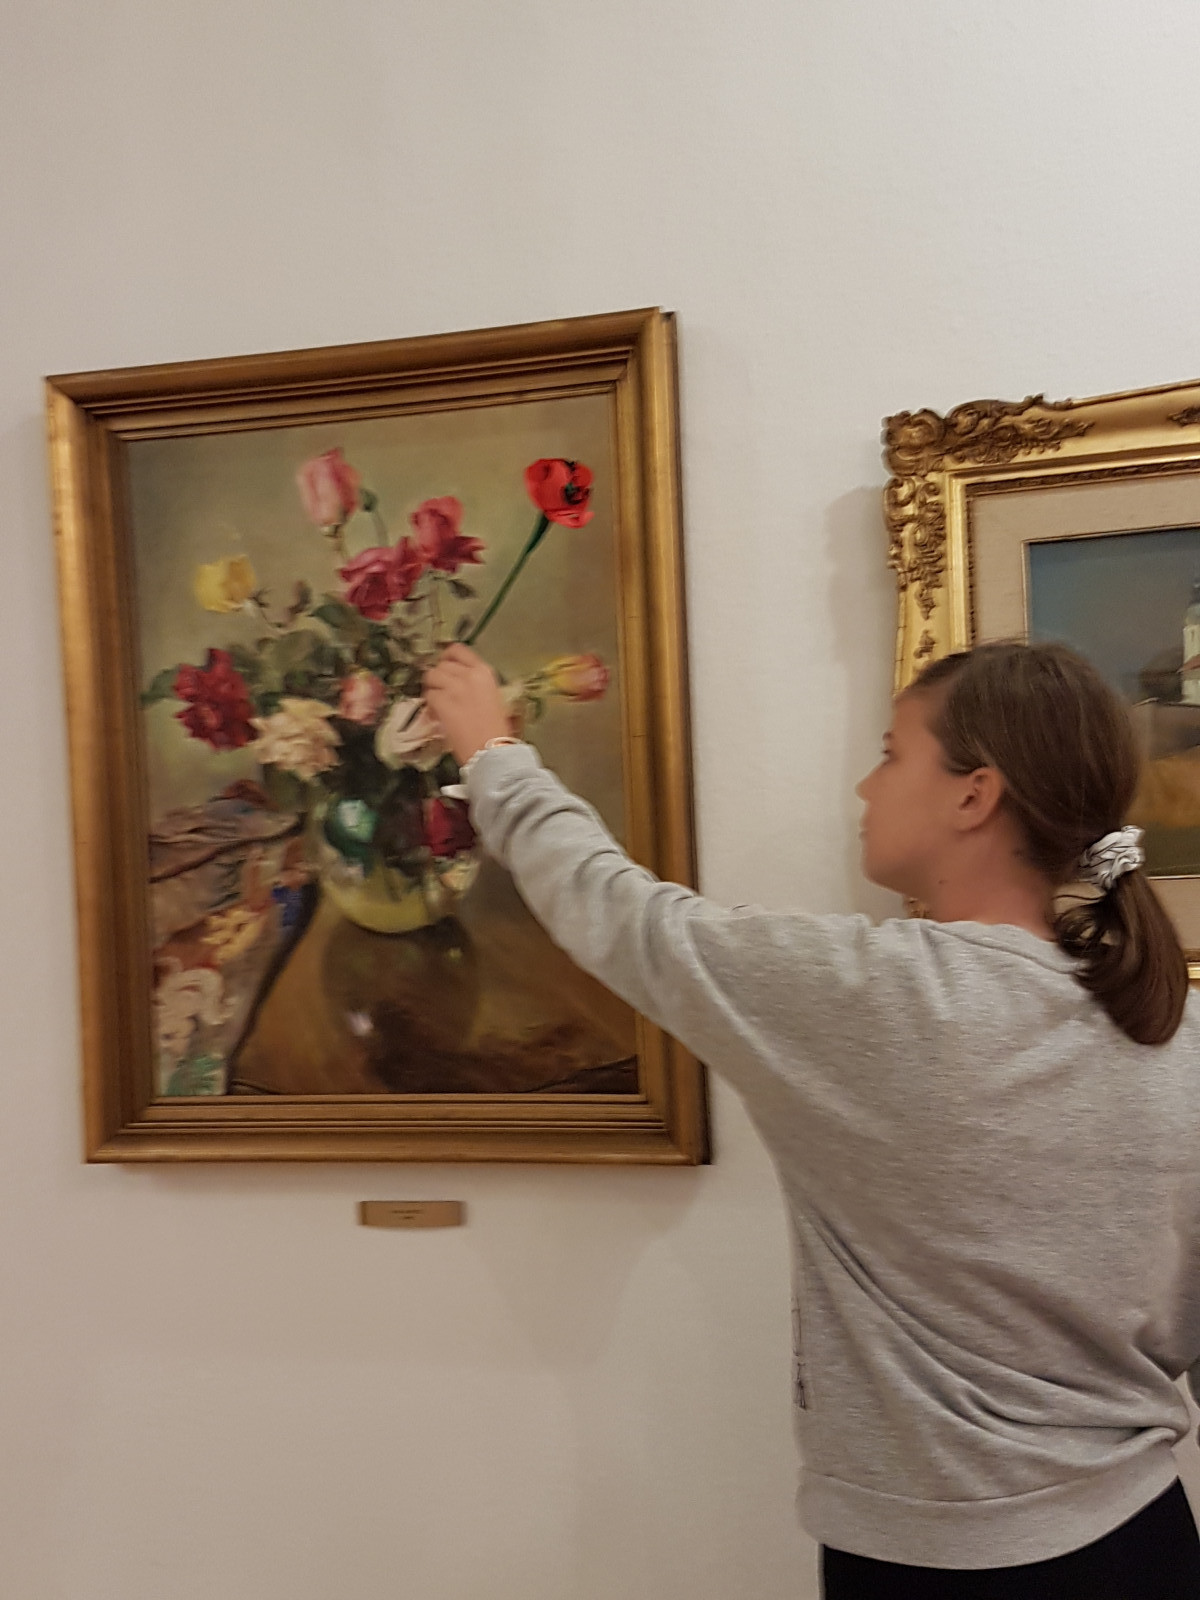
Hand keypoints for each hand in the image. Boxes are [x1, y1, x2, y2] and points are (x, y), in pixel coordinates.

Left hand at [423, 644, 512, 765]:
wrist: (492, 750)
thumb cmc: (498, 730)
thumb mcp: (494, 697)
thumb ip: (477, 684)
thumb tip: (460, 682)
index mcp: (484, 672)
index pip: (458, 650)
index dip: (446, 656)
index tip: (444, 666)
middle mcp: (469, 675)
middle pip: (442, 665)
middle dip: (438, 677)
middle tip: (440, 691)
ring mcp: (454, 688)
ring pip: (431, 676)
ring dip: (431, 688)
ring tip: (437, 702)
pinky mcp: (442, 703)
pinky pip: (428, 695)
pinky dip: (429, 705)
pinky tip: (435, 714)